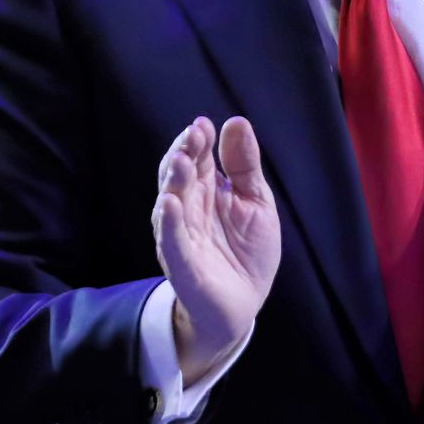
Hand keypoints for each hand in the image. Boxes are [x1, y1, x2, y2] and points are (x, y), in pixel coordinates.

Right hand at [152, 116, 280, 382]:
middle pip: (178, 175)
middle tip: (193, 135)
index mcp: (205, 190)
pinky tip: (169, 204)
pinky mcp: (182, 264)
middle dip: (183, 154)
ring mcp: (181, 235)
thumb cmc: (247, 251)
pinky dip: (168, 224)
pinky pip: (171, 242)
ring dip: (174, 182)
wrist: (243, 303)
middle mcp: (188, 208)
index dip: (197, 141)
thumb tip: (235, 121)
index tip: (204, 124)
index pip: (195, 158)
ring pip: (170, 203)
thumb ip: (244, 166)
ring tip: (182, 162)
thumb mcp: (255, 201)